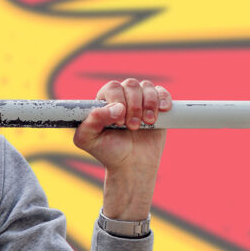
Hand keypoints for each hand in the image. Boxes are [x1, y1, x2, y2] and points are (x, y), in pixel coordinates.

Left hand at [73, 79, 171, 219]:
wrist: (132, 165)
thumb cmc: (108, 152)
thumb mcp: (88, 140)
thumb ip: (91, 122)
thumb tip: (114, 108)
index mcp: (103, 102)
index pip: (112, 88)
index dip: (117, 100)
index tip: (119, 122)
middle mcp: (121, 98)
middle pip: (130, 85)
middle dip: (134, 106)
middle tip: (132, 126)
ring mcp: (139, 101)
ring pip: (146, 86)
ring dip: (148, 104)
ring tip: (146, 123)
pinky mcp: (156, 107)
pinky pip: (162, 92)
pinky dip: (163, 99)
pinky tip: (162, 111)